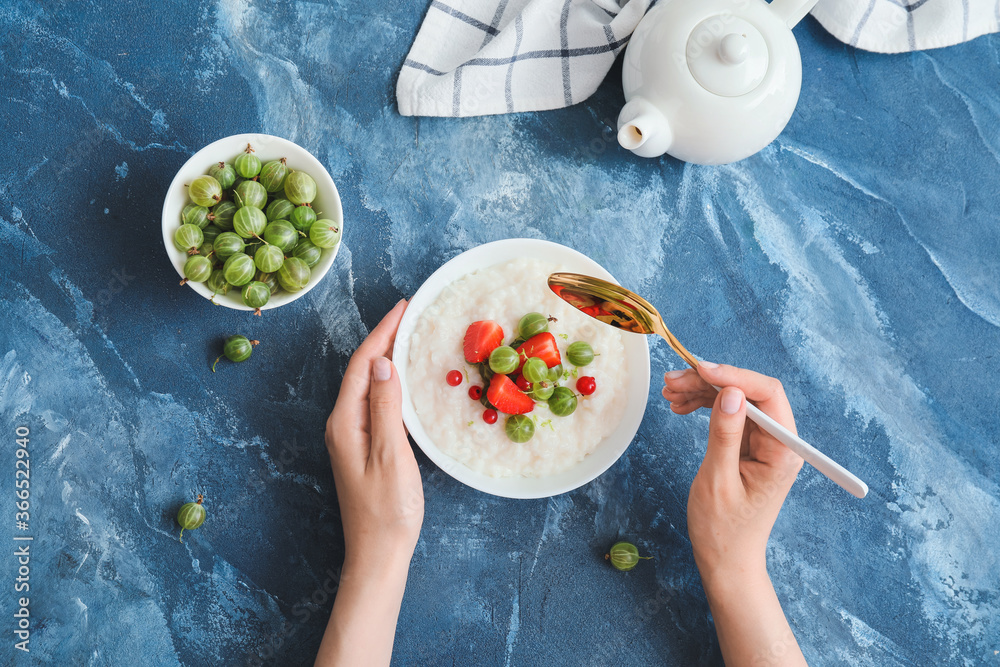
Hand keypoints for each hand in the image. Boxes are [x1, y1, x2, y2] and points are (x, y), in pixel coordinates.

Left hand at [325, 299, 422, 566]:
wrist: (378, 553)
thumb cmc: (387, 510)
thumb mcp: (390, 455)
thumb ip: (386, 408)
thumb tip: (386, 365)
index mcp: (345, 422)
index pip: (363, 364)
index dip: (382, 332)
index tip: (404, 308)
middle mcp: (342, 424)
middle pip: (362, 370)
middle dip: (384, 338)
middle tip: (411, 314)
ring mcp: (350, 436)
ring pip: (368, 384)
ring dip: (387, 357)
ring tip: (409, 336)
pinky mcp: (362, 446)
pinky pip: (374, 401)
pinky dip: (389, 382)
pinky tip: (404, 379)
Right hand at [663, 362, 806, 665]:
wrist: (726, 560)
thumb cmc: (723, 529)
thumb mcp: (718, 479)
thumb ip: (726, 433)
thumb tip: (731, 392)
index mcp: (782, 451)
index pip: (767, 394)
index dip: (733, 375)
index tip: (698, 369)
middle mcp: (779, 442)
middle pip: (749, 392)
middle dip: (710, 381)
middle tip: (672, 382)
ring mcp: (765, 444)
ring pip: (736, 400)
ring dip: (702, 392)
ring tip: (669, 393)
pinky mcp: (750, 447)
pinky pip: (729, 415)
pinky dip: (704, 406)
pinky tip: (680, 407)